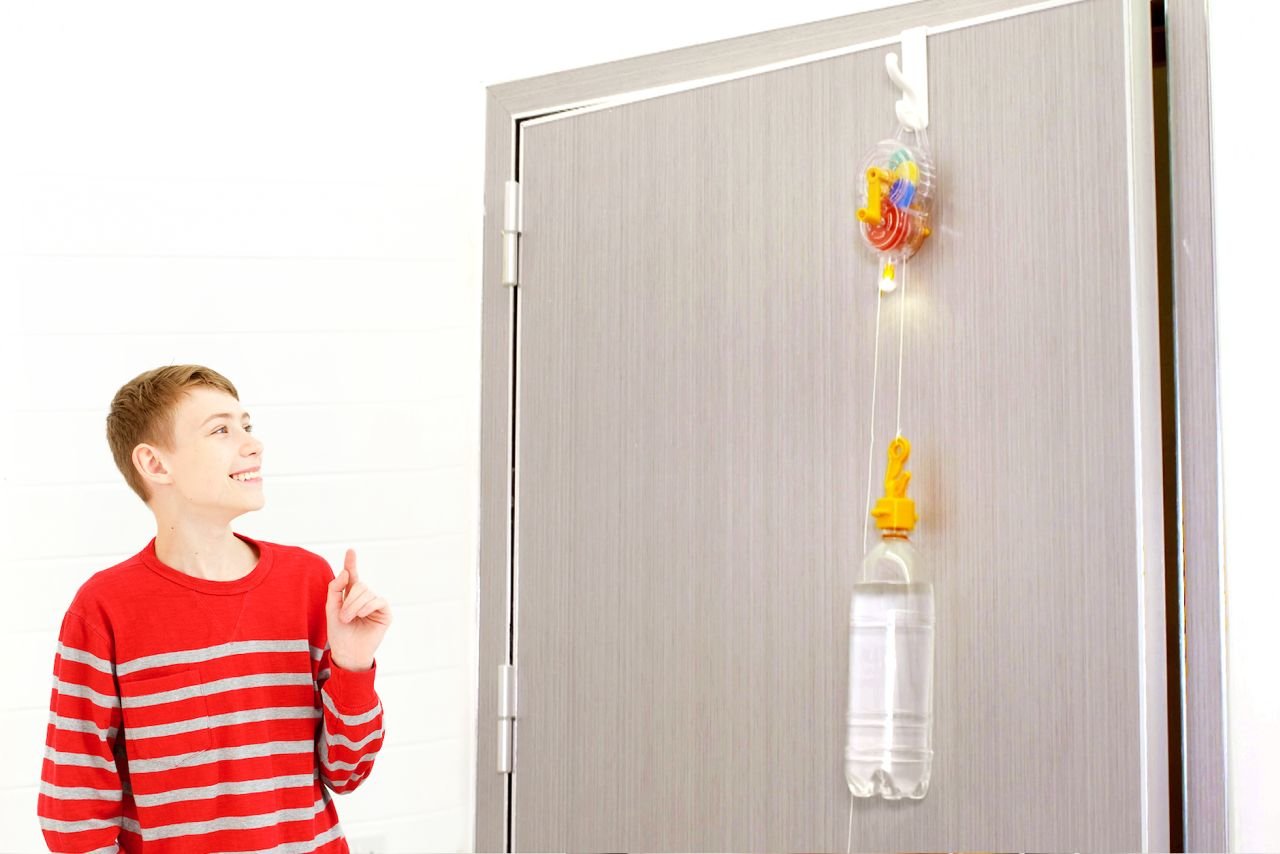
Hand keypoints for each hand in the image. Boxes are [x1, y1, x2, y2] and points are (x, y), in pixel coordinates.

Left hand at [325, 549, 391, 671]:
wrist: (347, 653)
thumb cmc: (339, 633)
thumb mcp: (331, 609)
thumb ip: (335, 589)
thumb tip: (345, 572)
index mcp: (351, 595)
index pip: (352, 576)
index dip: (351, 563)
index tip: (350, 551)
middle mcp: (365, 597)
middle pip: (359, 585)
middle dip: (348, 600)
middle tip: (343, 616)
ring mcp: (375, 604)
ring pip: (366, 592)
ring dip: (354, 606)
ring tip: (348, 619)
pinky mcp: (385, 612)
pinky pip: (377, 601)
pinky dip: (367, 607)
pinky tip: (361, 615)